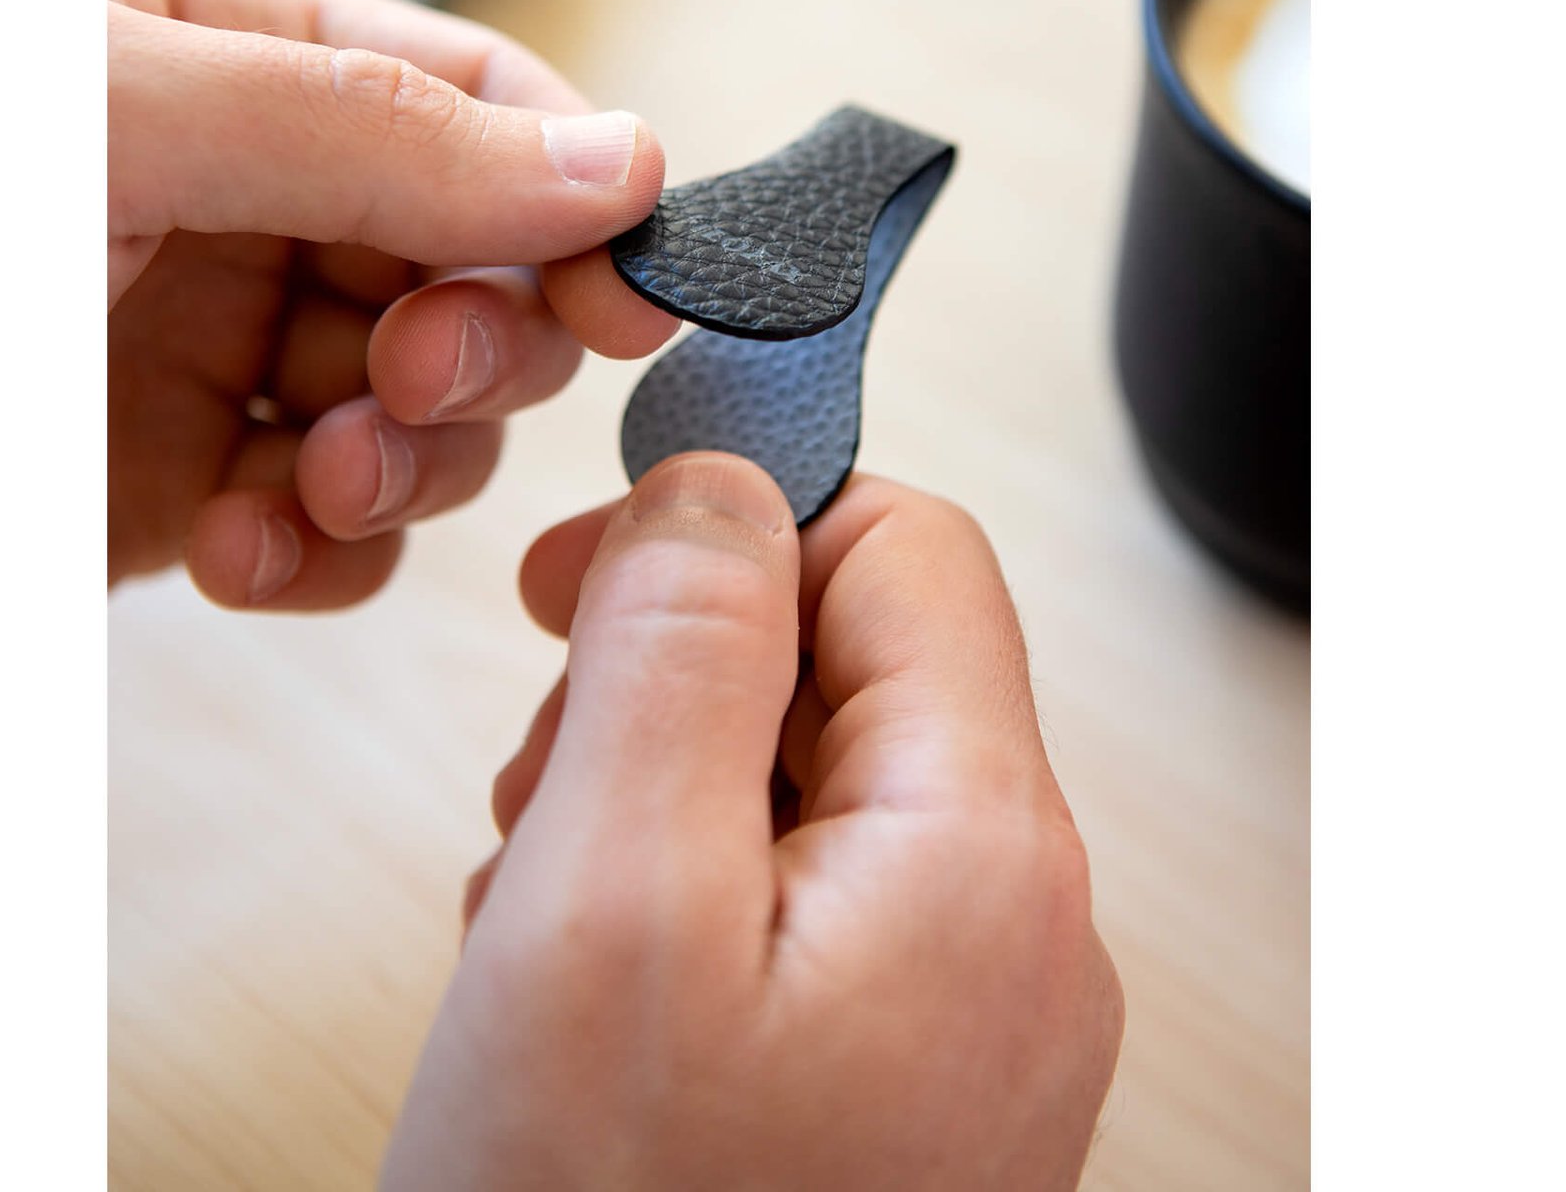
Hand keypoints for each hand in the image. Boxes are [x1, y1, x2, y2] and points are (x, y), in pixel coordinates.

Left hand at [108, 0, 677, 606]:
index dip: (574, 190)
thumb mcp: (115, 110)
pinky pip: (324, 530)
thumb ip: (371, 131)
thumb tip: (620, 163)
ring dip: (411, 462)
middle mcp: (244, 195)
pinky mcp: (174, 488)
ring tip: (328, 482)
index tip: (626, 291)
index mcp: (232, 50)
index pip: (476, 97)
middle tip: (418, 379)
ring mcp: (211, 344)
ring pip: (423, 412)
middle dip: (481, 341)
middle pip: (476, 267)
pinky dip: (320, 556)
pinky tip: (243, 551)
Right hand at [387, 456, 1123, 1189]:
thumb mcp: (611, 900)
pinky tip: (587, 986)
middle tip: (550, 775)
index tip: (602, 562)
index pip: (911, 554)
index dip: (750, 523)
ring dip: (659, 792)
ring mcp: (967, 1017)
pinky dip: (678, 896)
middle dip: (681, 682)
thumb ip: (680, 649)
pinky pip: (799, 901)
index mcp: (987, 857)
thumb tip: (724, 485)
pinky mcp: (899, 1081)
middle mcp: (1015, 933)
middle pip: (859, 665)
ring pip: (811, 779)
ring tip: (550, 906)